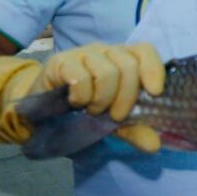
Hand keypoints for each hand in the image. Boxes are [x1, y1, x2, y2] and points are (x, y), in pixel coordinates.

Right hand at [0, 43, 165, 149]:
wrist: (41, 112)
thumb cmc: (82, 111)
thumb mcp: (111, 123)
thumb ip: (134, 130)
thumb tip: (155, 144)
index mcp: (123, 60)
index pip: (145, 51)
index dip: (153, 69)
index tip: (154, 92)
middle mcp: (105, 51)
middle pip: (128, 66)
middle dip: (124, 97)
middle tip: (112, 115)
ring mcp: (83, 54)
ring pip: (107, 72)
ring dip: (102, 99)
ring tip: (91, 110)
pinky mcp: (61, 62)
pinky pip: (80, 77)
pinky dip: (82, 96)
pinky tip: (75, 103)